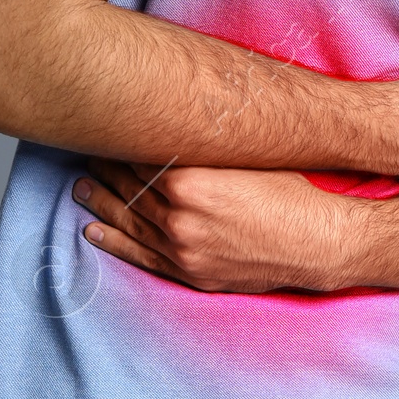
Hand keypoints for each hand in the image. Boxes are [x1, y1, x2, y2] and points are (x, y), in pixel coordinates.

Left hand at [73, 158, 359, 293]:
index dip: (120, 144)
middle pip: (129, 188)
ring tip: (80, 187)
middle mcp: (178, 218)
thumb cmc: (292, 190)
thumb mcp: (248, 155)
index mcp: (189, 182)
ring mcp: (182, 249)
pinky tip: (93, 230)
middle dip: (105, 170)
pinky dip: (115, 243)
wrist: (319, 242)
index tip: (107, 131)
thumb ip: (205, 146)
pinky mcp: (191, 273)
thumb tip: (176, 124)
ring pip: (128, 222)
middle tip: (88, 154)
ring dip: (100, 202)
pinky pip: (142, 257)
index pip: (139, 157)